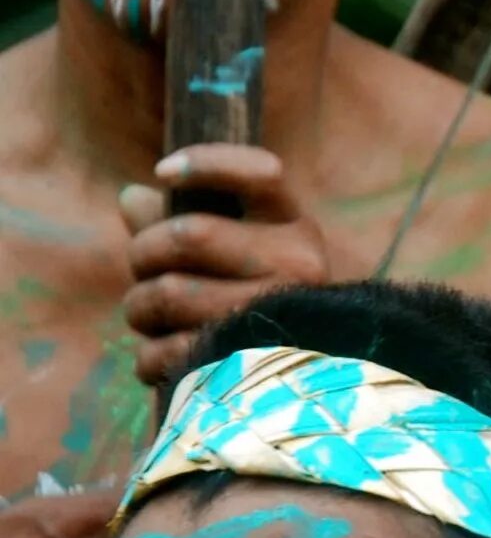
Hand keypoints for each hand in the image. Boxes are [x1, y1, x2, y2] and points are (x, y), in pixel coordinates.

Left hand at [120, 145, 331, 384]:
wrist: (311, 374)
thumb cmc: (260, 295)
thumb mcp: (236, 245)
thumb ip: (183, 218)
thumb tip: (132, 198)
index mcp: (294, 226)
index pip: (262, 173)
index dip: (207, 163)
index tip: (164, 171)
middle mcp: (300, 265)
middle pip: (188, 234)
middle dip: (143, 251)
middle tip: (143, 267)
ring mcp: (280, 316)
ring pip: (168, 293)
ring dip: (138, 306)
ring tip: (150, 314)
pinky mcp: (252, 363)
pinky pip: (166, 349)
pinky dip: (148, 355)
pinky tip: (162, 353)